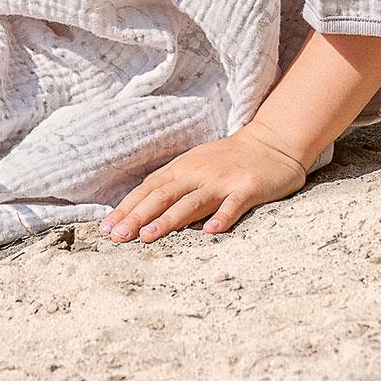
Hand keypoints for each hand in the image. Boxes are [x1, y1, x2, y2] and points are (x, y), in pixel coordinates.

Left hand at [103, 123, 307, 242]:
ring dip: (169, 219)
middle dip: (138, 216)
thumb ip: (173, 184)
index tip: (107, 228)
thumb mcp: (197, 165)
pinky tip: (210, 232)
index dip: (128, 207)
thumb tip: (139, 209)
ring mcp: (223, 181)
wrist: (274, 143)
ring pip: (192, 202)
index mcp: (184, 168)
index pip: (149, 188)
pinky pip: (233, 205)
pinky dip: (222, 218)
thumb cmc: (230, 159)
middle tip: (118, 237)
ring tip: (148, 236)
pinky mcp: (248, 189)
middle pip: (164, 195)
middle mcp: (199, 173)